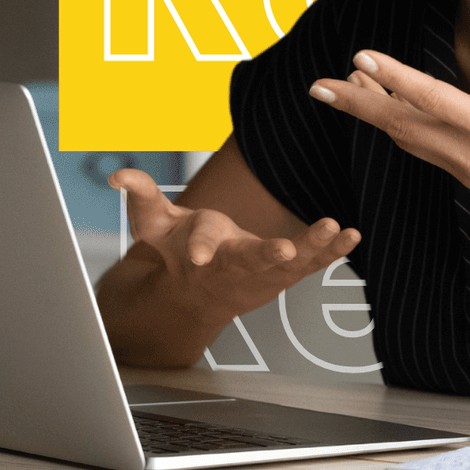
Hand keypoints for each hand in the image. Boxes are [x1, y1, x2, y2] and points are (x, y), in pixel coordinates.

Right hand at [108, 168, 359, 324]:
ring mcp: (264, 271)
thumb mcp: (152, 224)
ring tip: (337, 230)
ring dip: (315, 247)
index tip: (201, 254)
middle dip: (269, 255)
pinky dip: (332, 250)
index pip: (201, 246)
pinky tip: (352, 236)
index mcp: (203, 252)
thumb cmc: (177, 253)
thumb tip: (118, 175)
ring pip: (292, 262)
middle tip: (287, 250)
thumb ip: (140, 194)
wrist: (195, 295)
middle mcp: (235, 265)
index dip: (200, 247)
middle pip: (254, 258)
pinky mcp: (285, 271)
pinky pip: (312, 263)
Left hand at [306, 18, 469, 228]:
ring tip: (346, 89)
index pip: (430, 98)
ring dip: (375, 115)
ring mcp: (469, 171)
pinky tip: (392, 113)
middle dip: (356, 105)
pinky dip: (401, 129)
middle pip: (400, 125)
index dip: (392, 77)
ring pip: (408, 140)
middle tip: (318, 86)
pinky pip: (425, 151)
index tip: (359, 58)